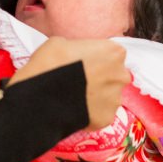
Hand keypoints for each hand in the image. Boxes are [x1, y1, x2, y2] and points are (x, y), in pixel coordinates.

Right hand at [9, 37, 129, 130]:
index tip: (83, 63)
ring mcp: (115, 99)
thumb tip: (76, 55)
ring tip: (75, 98)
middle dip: (101, 78)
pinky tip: (75, 110)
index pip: (111, 54)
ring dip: (96, 96)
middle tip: (80, 81)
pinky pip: (100, 114)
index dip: (96, 58)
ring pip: (109, 96)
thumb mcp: (60, 42)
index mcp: (113, 52)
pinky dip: (91, 113)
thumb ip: (77, 47)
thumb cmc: (50, 63)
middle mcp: (120, 75)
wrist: (42, 97)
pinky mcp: (107, 118)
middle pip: (114, 75)